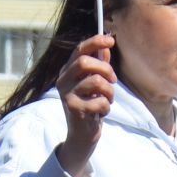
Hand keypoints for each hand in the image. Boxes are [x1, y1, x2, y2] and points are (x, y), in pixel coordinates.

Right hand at [55, 34, 115, 176]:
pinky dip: (106, 107)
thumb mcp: (95, 85)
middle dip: (105, 70)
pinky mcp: (74, 109)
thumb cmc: (90, 107)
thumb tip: (106, 47)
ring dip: (109, 92)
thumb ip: (99, 66)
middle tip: (113, 81)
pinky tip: (101, 113)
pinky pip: (100, 100)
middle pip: (85, 62)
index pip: (79, 49)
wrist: (82, 136)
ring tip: (107, 100)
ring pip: (96, 81)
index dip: (95, 41)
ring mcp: (67, 95)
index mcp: (67, 71)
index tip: (110, 40)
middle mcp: (63, 81)